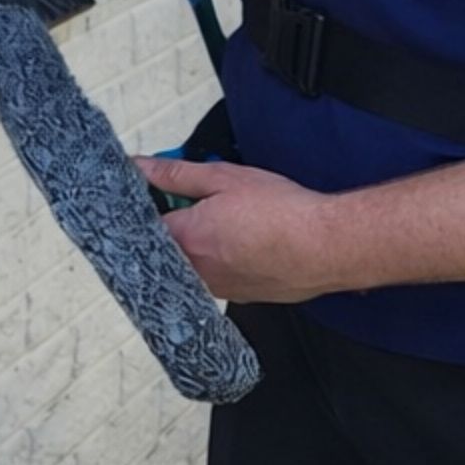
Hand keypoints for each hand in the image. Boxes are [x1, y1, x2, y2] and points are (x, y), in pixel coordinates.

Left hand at [133, 156, 342, 303]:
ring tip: (228, 218)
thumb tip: (141, 167)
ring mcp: (216, 289)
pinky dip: (219, 257)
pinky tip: (242, 240)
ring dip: (198, 240)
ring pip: (190, 262)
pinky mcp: (237, 297)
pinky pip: (213, 276)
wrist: (323, 246)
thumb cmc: (280, 212)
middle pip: (166, 244)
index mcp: (186, 239)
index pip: (144, 223)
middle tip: (201, 198)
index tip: (157, 188)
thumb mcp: (224, 177)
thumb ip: (177, 173)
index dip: (150, 202)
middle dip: (176, 219)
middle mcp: (195, 272)